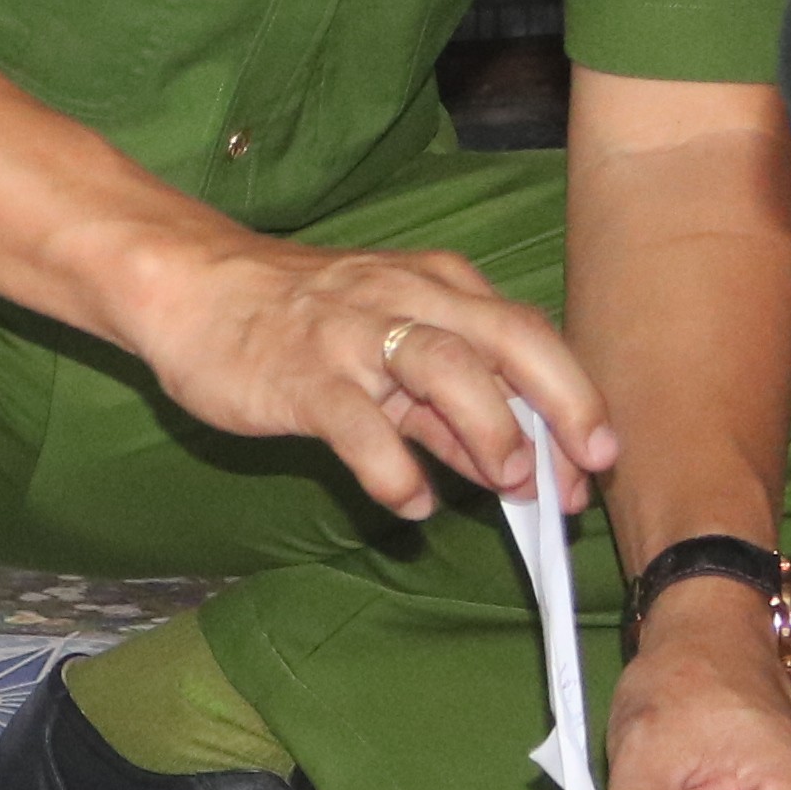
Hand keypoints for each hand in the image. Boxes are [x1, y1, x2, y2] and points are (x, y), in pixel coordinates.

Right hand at [96, 227, 617, 517]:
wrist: (192, 289)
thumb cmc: (297, 322)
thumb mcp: (387, 354)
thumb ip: (449, 409)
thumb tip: (516, 467)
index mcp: (437, 288)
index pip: (526, 336)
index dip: (573, 399)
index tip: (599, 461)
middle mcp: (404, 299)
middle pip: (507, 339)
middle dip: (560, 405)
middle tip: (580, 475)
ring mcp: (351, 334)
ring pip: (444, 367)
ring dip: (489, 428)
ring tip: (510, 483)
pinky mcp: (300, 374)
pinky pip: (358, 423)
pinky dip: (394, 467)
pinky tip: (411, 501)